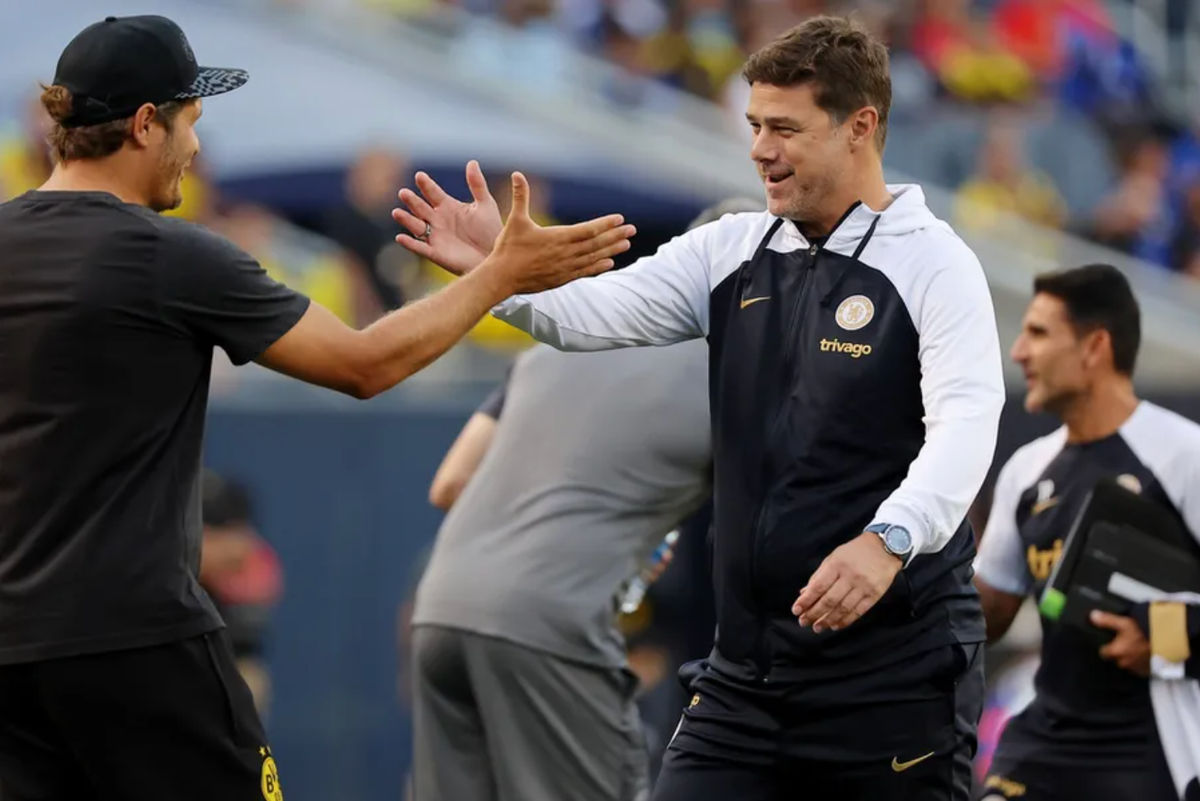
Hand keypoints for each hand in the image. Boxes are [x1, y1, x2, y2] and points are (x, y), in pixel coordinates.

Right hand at [393, 160, 502, 275]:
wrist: (494, 256)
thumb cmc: (490, 230)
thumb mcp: (485, 205)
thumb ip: (477, 185)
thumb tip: (472, 162)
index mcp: (447, 206)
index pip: (433, 192)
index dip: (426, 185)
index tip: (420, 176)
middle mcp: (437, 219)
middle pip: (420, 207)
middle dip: (412, 201)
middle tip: (404, 193)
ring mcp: (435, 236)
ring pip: (416, 226)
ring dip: (406, 219)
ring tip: (397, 212)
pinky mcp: (435, 253)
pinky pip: (420, 248)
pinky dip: (409, 244)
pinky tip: (400, 237)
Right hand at [474, 172, 634, 295]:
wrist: (501, 278)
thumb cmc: (508, 248)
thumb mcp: (515, 220)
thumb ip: (520, 196)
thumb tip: (517, 174)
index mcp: (557, 237)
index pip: (588, 230)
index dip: (605, 224)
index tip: (620, 218)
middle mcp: (565, 253)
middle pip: (596, 244)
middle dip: (615, 235)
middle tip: (632, 230)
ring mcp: (565, 267)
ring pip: (594, 258)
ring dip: (611, 250)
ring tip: (627, 244)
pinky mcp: (561, 278)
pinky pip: (585, 272)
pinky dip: (598, 267)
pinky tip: (609, 264)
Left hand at [792, 532, 901, 633]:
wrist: (884, 547)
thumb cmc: (854, 552)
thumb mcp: (833, 558)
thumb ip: (819, 576)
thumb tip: (804, 593)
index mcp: (836, 565)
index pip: (818, 587)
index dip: (806, 601)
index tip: (796, 610)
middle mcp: (850, 576)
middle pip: (829, 600)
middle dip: (814, 614)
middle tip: (804, 622)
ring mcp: (864, 586)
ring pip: (843, 608)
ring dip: (828, 620)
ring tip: (818, 627)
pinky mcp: (875, 594)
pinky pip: (858, 611)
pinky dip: (845, 620)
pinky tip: (835, 625)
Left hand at [1091, 610, 1150, 676]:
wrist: (1168, 644)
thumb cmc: (1146, 634)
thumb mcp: (1124, 623)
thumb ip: (1107, 620)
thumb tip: (1093, 616)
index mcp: (1116, 652)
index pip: (1103, 652)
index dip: (1106, 646)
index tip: (1109, 642)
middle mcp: (1124, 663)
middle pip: (1116, 658)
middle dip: (1120, 652)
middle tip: (1127, 642)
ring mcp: (1136, 669)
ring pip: (1128, 663)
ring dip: (1131, 657)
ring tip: (1138, 647)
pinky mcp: (1147, 672)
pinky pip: (1140, 668)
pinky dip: (1141, 662)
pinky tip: (1145, 654)